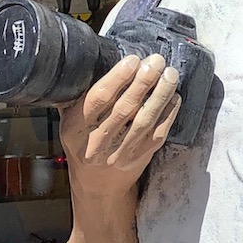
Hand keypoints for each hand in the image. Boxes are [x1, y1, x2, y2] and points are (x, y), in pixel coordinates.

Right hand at [59, 54, 181, 195]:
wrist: (96, 182)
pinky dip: (168, 113)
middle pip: (124, 109)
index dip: (117, 78)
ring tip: (170, 74)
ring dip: (159, 95)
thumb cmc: (83, 140)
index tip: (132, 60)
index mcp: (76, 128)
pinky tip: (174, 96)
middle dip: (143, 82)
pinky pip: (157, 133)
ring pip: (144, 121)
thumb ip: (79, 95)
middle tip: (156, 62)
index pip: (98, 99)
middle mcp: (97, 142)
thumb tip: (95, 60)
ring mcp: (120, 153)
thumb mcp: (69, 118)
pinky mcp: (140, 158)